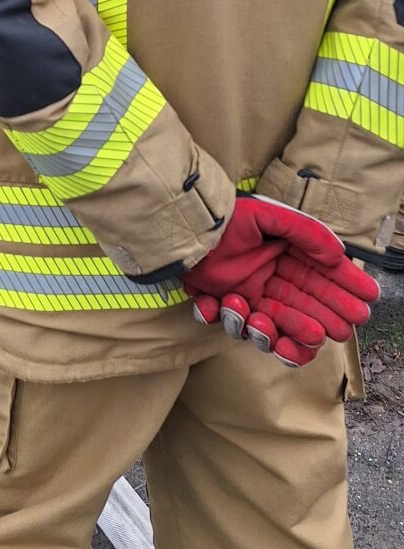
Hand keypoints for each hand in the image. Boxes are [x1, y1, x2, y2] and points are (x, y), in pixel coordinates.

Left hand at [185, 196, 378, 367]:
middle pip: (305, 317)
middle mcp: (273, 281)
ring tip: (256, 316)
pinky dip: (226, 320)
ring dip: (267, 333)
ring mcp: (249, 296)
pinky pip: (231, 326)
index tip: (361, 308)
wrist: (186, 221)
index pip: (324, 282)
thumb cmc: (229, 215)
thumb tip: (337, 255)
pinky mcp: (222, 303)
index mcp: (289, 259)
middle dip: (315, 328)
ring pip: (271, 332)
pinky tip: (220, 302)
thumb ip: (306, 232)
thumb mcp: (270, 215)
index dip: (345, 297)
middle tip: (321, 331)